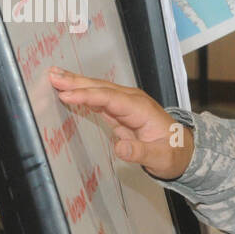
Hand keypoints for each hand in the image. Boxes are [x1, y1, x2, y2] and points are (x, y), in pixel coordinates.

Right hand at [46, 67, 193, 180]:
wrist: (181, 150)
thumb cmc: (172, 153)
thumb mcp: (160, 158)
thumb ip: (140, 152)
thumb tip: (120, 148)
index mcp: (141, 110)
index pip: (110, 98)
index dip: (88, 96)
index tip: (67, 95)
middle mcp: (132, 101)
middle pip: (101, 88)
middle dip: (76, 82)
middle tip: (52, 75)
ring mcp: (126, 103)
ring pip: (98, 90)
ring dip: (76, 83)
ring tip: (54, 76)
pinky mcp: (119, 110)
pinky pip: (98, 98)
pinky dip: (82, 92)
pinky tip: (67, 88)